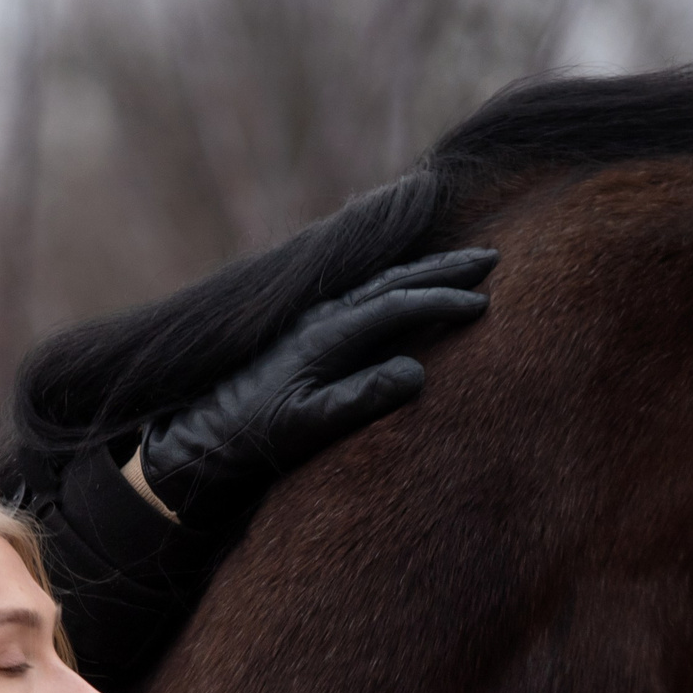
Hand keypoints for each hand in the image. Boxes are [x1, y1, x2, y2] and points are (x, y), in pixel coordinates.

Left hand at [132, 249, 496, 522]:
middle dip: (444, 268)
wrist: (200, 435)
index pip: (396, 307)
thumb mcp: (307, 426)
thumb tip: (417, 371)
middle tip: (492, 257)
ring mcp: (312, 317)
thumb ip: (359, 398)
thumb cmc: (254, 435)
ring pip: (378, 280)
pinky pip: (361, 291)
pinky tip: (407, 281)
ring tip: (463, 261)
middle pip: (393, 279)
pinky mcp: (306, 327)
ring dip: (423, 268)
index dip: (441, 303)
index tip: (482, 304)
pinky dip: (395, 278)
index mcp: (325, 334)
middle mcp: (320, 315)